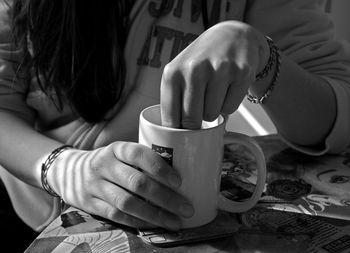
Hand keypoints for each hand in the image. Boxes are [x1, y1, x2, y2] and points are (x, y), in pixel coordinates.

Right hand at [47, 142, 193, 229]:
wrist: (68, 171)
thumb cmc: (107, 163)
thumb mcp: (120, 153)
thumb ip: (141, 161)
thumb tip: (179, 176)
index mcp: (116, 149)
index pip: (139, 154)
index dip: (159, 168)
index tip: (179, 182)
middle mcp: (104, 165)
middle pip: (137, 183)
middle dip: (165, 198)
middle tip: (186, 208)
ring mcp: (95, 185)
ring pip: (127, 203)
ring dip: (154, 215)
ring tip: (174, 222)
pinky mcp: (89, 204)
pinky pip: (116, 215)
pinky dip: (137, 221)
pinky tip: (153, 225)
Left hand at [160, 20, 268, 128]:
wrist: (231, 36)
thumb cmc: (201, 60)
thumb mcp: (179, 73)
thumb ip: (173, 100)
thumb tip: (172, 135)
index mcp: (173, 72)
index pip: (170, 117)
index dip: (176, 132)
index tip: (180, 136)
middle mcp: (194, 69)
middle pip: (191, 120)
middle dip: (195, 124)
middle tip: (199, 113)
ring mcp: (219, 70)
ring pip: (212, 115)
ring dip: (213, 112)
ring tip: (213, 93)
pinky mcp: (241, 73)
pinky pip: (230, 108)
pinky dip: (228, 105)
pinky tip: (227, 89)